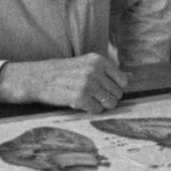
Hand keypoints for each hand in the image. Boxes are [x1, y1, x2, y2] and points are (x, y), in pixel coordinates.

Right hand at [0, 53, 127, 112]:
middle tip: (94, 95)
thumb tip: (131, 77)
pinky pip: (97, 110)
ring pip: (110, 103)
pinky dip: (91, 110)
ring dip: (101, 105)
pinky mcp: (79, 98)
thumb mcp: (87, 64)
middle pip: (118, 93)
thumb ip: (109, 71)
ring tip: (89, 99)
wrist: (39, 78)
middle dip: (108, 97)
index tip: (105, 89)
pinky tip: (80, 103)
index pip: (123, 80)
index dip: (116, 88)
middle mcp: (95, 70)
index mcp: (99, 60)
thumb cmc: (65, 72)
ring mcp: (87, 84)